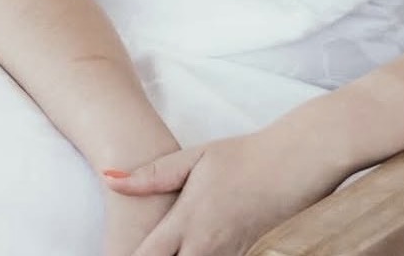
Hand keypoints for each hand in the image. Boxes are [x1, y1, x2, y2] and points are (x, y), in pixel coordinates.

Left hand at [106, 124, 346, 255]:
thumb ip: (151, 175)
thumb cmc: (242, 157)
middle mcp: (206, 248)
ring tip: (174, 249)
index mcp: (187, 223)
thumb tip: (109, 177)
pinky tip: (196, 250)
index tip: (114, 255)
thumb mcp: (194, 158)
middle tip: (142, 251)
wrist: (294, 164)